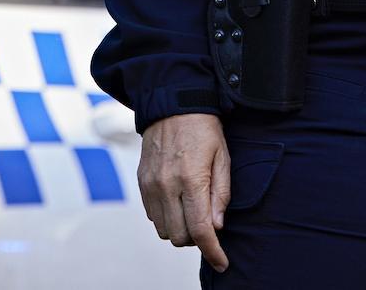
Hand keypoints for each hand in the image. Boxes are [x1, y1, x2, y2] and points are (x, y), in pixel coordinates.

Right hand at [137, 112, 231, 271]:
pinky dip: (166, 218)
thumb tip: (217, 226)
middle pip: (179, 237)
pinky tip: (177, 203)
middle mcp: (167, 186)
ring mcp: (151, 185)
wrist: (172, 104)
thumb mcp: (223, 157)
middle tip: (208, 225)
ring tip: (192, 212)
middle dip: (196, 239)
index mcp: (191, 179)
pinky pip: (152, 216)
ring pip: (164, 230)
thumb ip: (221, 193)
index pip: (200, 229)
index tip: (222, 262)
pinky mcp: (142, 182)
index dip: (213, 251)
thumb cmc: (204, 129)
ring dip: (180, 230)